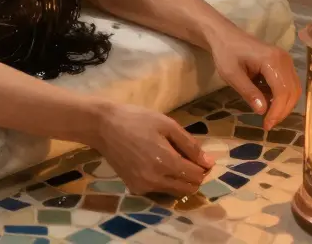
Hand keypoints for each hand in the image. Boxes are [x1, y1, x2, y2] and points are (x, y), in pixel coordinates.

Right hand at [91, 103, 214, 196]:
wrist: (102, 126)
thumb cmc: (136, 120)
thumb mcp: (167, 125)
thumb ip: (190, 145)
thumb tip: (209, 163)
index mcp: (166, 162)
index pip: (197, 176)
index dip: (203, 166)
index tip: (198, 156)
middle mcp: (156, 180)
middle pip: (188, 188)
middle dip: (193, 176)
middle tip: (185, 158)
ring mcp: (143, 186)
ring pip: (174, 192)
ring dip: (179, 180)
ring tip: (169, 160)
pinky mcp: (134, 188)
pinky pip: (159, 190)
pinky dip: (163, 181)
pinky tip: (154, 165)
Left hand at [209, 33, 300, 130]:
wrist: (224, 35)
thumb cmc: (225, 53)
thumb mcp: (231, 74)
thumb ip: (248, 91)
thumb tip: (263, 111)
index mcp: (272, 60)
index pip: (282, 91)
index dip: (277, 111)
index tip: (266, 125)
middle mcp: (284, 59)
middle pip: (292, 92)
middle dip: (282, 111)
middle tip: (268, 124)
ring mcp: (286, 60)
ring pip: (293, 89)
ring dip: (283, 105)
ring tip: (268, 116)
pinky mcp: (283, 63)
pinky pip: (289, 84)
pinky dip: (281, 96)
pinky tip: (267, 101)